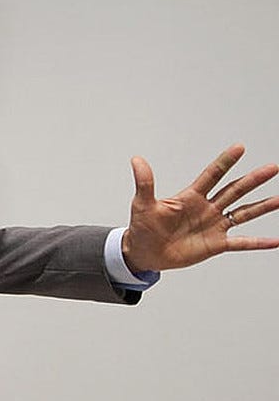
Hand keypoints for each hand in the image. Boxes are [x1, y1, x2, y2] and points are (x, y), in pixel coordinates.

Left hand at [121, 144, 278, 272]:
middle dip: (253, 179)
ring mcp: (214, 226)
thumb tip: (136, 159)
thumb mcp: (143, 204)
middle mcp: (207, 209)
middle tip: (272, 168)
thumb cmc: (143, 228)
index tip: (240, 147)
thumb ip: (145, 182)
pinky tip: (275, 241)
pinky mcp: (216, 244)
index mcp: (191, 197)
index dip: (225, 162)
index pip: (212, 175)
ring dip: (262, 206)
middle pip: (234, 190)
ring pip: (243, 213)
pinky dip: (258, 242)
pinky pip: (241, 243)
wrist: (144, 253)